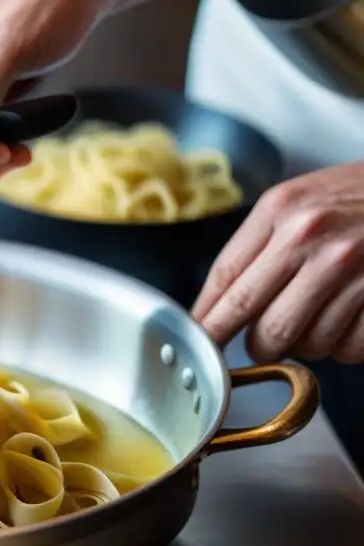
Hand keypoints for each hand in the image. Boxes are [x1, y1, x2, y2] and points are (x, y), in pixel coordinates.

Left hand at [192, 163, 363, 363]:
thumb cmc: (358, 195)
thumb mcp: (298, 200)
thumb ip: (257, 245)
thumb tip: (216, 305)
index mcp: (280, 211)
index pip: (224, 281)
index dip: (207, 320)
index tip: (198, 341)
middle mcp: (311, 239)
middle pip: (260, 326)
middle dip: (254, 347)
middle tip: (258, 345)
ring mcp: (352, 270)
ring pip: (304, 345)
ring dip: (303, 346)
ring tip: (314, 319)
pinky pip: (346, 349)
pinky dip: (342, 347)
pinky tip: (347, 321)